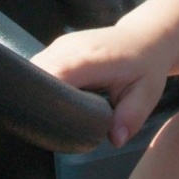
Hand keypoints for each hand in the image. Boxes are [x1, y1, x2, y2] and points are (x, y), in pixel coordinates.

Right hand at [34, 28, 167, 147]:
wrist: (145, 39)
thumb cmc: (146, 67)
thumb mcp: (146, 95)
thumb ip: (130, 118)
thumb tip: (115, 139)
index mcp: (91, 59)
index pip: (55, 75)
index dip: (45, 98)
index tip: (45, 121)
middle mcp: (70, 48)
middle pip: (36, 74)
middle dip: (35, 100)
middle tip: (44, 126)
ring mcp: (60, 45)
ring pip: (32, 70)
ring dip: (35, 91)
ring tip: (44, 115)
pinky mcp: (57, 47)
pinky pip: (38, 66)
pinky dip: (39, 84)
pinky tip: (48, 100)